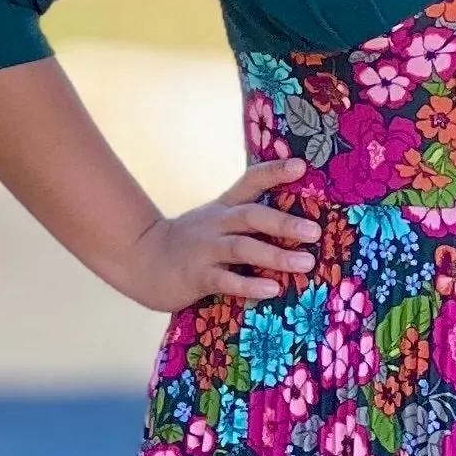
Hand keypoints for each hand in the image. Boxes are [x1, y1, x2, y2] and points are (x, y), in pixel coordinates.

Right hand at [120, 156, 320, 310]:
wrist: (142, 260)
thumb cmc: (190, 244)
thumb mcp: (214, 221)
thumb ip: (247, 220)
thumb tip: (297, 223)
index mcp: (224, 208)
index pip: (250, 182)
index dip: (275, 172)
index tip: (301, 166)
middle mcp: (216, 223)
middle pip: (252, 215)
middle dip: (285, 222)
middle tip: (314, 232)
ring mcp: (205, 249)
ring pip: (243, 247)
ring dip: (276, 255)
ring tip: (305, 263)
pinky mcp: (197, 276)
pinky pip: (226, 280)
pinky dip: (250, 284)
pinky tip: (272, 289)